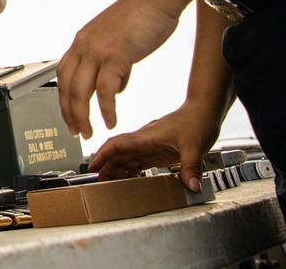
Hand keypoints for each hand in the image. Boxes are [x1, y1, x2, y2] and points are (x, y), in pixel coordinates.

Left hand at [57, 0, 180, 138]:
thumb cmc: (144, 15)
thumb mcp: (119, 41)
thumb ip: (114, 63)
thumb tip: (115, 87)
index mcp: (82, 41)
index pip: (63, 75)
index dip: (64, 98)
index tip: (69, 116)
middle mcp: (83, 45)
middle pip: (66, 86)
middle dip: (69, 113)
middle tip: (76, 131)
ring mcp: (97, 50)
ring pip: (80, 91)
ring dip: (83, 116)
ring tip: (89, 133)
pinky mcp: (115, 55)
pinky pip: (105, 90)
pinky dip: (105, 109)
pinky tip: (110, 121)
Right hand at [89, 101, 221, 192]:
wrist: (204, 111)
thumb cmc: (197, 120)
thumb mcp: (195, 146)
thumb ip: (191, 167)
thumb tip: (192, 187)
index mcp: (146, 137)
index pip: (117, 144)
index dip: (102, 154)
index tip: (93, 165)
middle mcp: (143, 141)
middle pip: (117, 154)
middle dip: (106, 167)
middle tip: (101, 183)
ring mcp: (149, 146)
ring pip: (125, 158)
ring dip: (117, 170)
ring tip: (113, 185)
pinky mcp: (156, 151)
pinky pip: (137, 162)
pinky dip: (131, 171)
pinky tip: (132, 180)